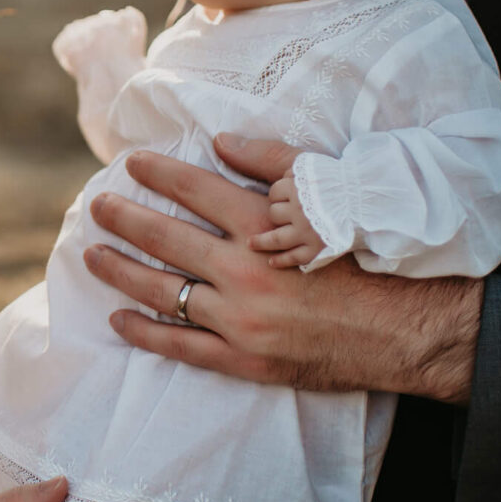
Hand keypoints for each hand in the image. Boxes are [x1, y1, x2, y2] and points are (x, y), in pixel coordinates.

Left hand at [84, 134, 481, 402]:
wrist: (406, 331)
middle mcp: (244, 271)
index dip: (159, 172)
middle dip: (124, 219)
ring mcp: (239, 320)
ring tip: (93, 256)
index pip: (195, 189)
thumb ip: (274, 167)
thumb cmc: (369, 262)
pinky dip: (143, 332)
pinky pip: (179, 347)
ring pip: (160, 292)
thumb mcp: (328, 203)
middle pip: (165, 238)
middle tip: (98, 206)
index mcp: (264, 227)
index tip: (131, 163)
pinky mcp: (243, 359)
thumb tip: (221, 142)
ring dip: (120, 271)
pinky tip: (118, 318)